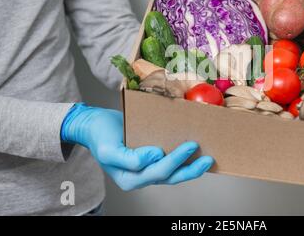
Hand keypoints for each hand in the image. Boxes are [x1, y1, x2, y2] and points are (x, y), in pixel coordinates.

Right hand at [61, 103, 213, 190]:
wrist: (94, 124)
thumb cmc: (100, 135)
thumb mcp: (108, 148)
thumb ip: (129, 158)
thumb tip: (155, 156)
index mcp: (129, 178)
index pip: (156, 172)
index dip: (174, 161)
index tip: (187, 146)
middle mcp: (140, 177)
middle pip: (170, 176)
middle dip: (189, 167)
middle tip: (206, 156)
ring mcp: (147, 169)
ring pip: (173, 173)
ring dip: (191, 167)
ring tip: (208, 160)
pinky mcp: (152, 159)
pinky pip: (171, 163)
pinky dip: (184, 160)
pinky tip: (196, 154)